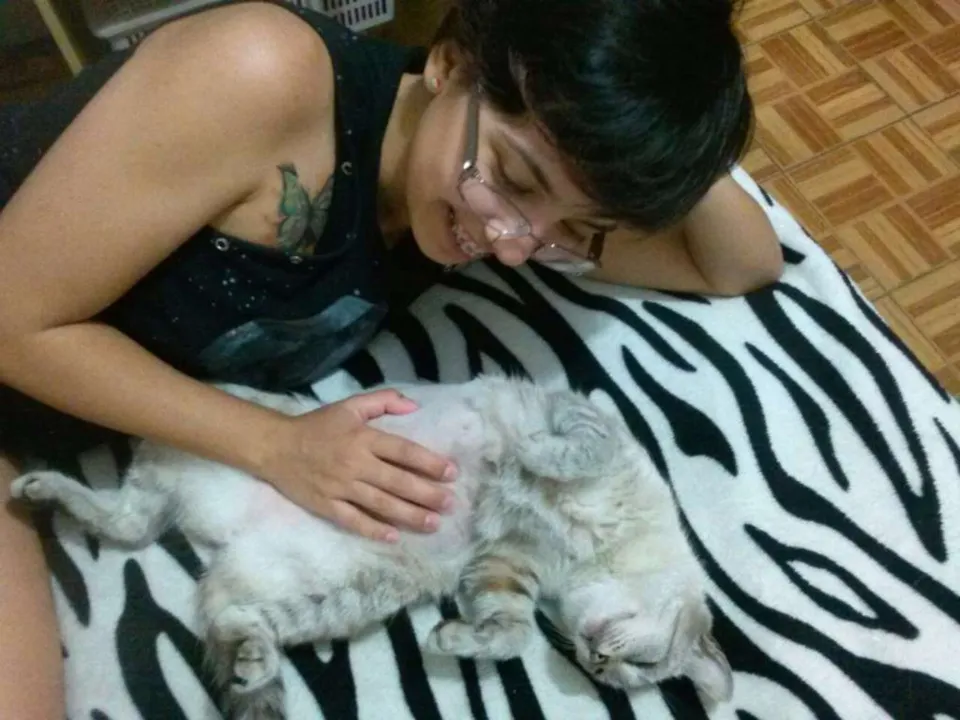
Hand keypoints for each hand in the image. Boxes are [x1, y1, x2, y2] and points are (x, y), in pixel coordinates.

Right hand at [259, 389, 456, 542]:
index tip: (452, 473)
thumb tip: (415, 406)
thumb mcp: (350, 405)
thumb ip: (383, 401)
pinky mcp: (327, 506)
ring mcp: (341, 487)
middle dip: (427, 494)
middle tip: (451, 504)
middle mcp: (355, 463)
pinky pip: (354, 520)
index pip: (404, 451)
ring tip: (434, 523)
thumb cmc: (317, 425)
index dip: (430, 463)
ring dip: (410, 515)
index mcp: (363, 438)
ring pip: (381, 503)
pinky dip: (373, 529)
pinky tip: (394, 537)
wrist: (275, 446)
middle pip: (398, 481)